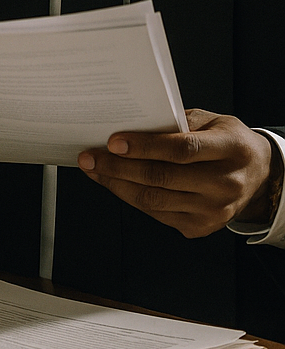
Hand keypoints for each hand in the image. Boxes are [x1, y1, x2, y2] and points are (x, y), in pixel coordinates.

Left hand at [78, 109, 277, 237]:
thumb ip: (174, 123)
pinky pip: (157, 213)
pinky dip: (130, 197)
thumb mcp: (209, 121)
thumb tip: (128, 124)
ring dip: (117, 185)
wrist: (258, 175)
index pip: (182, 150)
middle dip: (118, 168)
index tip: (113, 142)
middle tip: (90, 157)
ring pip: (154, 200)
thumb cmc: (226, 141)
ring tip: (94, 170)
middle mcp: (225, 183)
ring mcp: (215, 210)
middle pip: (162, 178)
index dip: (145, 146)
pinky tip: (114, 183)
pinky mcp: (202, 227)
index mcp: (230, 149)